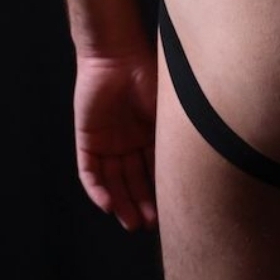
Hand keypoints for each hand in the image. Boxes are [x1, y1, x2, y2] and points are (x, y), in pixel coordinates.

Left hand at [73, 47, 157, 230]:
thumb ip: (171, 139)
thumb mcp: (166, 112)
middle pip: (134, 179)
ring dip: (121, 202)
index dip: (161, 191)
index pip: (155, 169)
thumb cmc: (148, 76)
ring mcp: (108, 141)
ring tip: (131, 223)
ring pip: (113, 180)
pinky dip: (97, 189)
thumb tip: (192, 171)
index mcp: (151, 133)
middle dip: (141, 203)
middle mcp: (130, 141)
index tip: (171, 212)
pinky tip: (108, 205)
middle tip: (149, 224)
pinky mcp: (88, 139)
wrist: (117, 54)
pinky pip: (90, 170)